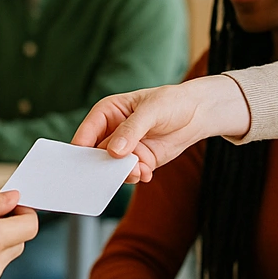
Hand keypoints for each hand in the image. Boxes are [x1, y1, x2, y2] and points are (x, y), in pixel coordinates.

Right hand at [73, 75, 250, 182]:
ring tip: (138, 170)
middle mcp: (112, 132)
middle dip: (104, 165)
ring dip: (123, 172)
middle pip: (96, 154)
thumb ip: (131, 130)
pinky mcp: (139, 160)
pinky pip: (130, 173)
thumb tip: (114, 151)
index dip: (81, 149)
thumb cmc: (171, 102)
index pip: (86, 133)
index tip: (82, 164)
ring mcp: (125, 148)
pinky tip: (147, 172)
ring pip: (112, 167)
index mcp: (107, 112)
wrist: (197, 114)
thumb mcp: (151, 110)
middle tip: (114, 171)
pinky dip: (137, 175)